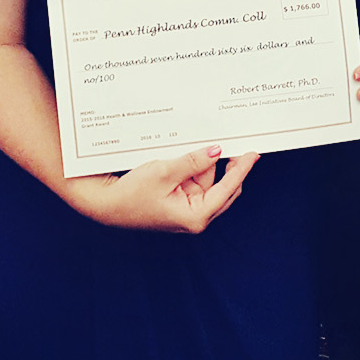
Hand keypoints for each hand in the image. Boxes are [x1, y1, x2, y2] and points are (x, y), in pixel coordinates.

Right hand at [68, 145, 256, 232]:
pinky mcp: (180, 202)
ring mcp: (188, 210)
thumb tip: (217, 151)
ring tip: (197, 145)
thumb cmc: (132, 194)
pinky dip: (195, 169)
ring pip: (209, 182)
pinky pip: (195, 182)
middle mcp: (195, 216)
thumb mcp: (165, 171)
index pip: (227, 189)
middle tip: (234, 142)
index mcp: (196, 216)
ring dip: (206, 165)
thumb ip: (193, 161)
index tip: (253, 153)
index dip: (241, 169)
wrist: (107, 204)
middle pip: (223, 188)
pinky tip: (190, 154)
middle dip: (227, 166)